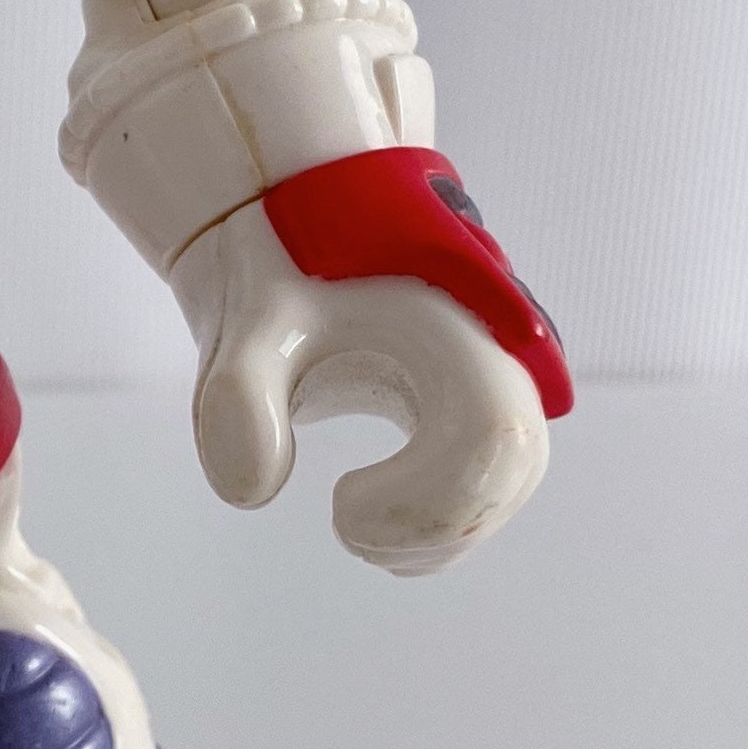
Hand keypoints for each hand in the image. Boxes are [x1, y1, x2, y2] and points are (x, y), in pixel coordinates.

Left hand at [169, 204, 548, 576]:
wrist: (293, 218)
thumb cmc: (280, 264)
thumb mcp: (247, 326)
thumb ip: (239, 400)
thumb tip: (252, 490)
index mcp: (458, 320)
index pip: (490, 438)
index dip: (430, 499)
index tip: (340, 505)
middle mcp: (497, 347)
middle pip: (507, 469)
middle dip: (427, 524)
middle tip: (344, 525)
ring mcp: (496, 373)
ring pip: (503, 482)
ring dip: (434, 531)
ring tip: (351, 520)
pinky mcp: (476, 399)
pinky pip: (486, 477)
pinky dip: (437, 520)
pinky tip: (372, 519)